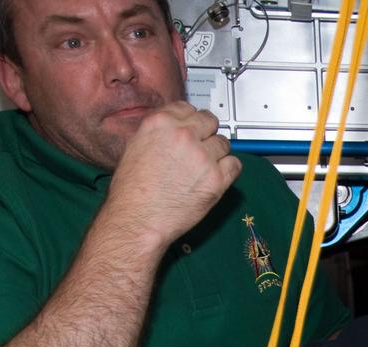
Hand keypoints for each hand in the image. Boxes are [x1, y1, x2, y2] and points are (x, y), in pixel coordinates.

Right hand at [103, 102, 241, 251]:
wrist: (137, 218)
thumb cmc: (132, 191)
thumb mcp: (136, 146)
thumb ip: (160, 133)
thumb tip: (176, 128)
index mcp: (160, 123)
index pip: (188, 108)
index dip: (191, 120)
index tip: (192, 129)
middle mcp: (183, 135)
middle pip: (210, 121)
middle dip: (207, 133)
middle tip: (202, 148)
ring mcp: (203, 156)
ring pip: (224, 143)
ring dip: (217, 154)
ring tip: (203, 168)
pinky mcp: (217, 178)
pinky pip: (235, 165)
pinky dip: (229, 170)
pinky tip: (215, 178)